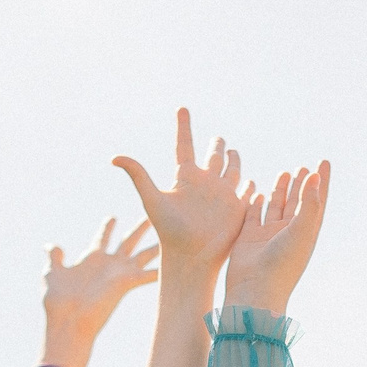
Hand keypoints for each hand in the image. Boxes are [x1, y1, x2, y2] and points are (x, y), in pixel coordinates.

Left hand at [41, 218, 159, 366]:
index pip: (103, 238)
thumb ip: (55, 258)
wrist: (69, 321)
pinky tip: (177, 263)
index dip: (107, 227)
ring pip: (143, 254)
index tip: (112, 217)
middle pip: (128, 241)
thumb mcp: (53, 273)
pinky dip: (161, 269)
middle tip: (150, 215)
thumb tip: (50, 246)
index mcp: (92, 259)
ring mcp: (120, 274)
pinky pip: (149, 274)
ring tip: (171, 233)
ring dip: (156, 245)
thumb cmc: (58, 301)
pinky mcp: (127, 283)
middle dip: (139, 228)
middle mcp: (109, 265)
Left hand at [112, 109, 249, 281]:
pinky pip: (246, 193)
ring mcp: (222, 196)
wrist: (192, 257)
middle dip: (216, 147)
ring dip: (233, 161)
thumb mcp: (152, 200)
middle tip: (218, 138)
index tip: (182, 109)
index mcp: (185, 178)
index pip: (184, 145)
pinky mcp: (237, 209)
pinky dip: (250, 187)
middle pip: (211, 158)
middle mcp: (204, 184)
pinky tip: (252, 182)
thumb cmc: (169, 232)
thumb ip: (137, 175)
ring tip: (232, 152)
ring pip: (231, 171)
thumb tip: (114, 157)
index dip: (183, 127)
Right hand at [224, 163, 330, 313]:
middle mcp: (289, 234)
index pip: (316, 201)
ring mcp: (269, 236)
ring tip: (285, 172)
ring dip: (281, 190)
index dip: (321, 182)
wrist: (255, 290)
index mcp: (305, 233)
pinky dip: (257, 203)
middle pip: (297, 203)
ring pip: (276, 207)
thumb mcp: (301, 231)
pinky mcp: (249, 239)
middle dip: (301, 185)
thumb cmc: (282, 264)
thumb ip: (308, 204)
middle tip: (304, 167)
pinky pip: (254, 216)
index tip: (324, 162)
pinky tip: (259, 192)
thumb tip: (315, 177)